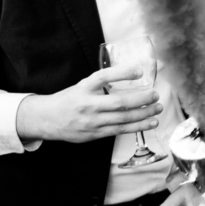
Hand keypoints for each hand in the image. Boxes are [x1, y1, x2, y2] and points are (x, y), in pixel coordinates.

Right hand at [14, 64, 161, 142]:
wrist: (46, 119)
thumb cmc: (69, 99)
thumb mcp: (82, 85)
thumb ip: (102, 82)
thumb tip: (132, 75)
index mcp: (84, 88)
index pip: (103, 77)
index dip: (122, 73)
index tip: (139, 71)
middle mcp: (88, 104)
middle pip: (119, 102)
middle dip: (141, 99)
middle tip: (156, 95)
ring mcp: (91, 121)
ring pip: (122, 119)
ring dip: (144, 114)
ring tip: (158, 109)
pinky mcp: (94, 134)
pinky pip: (119, 130)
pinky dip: (137, 126)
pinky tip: (150, 123)